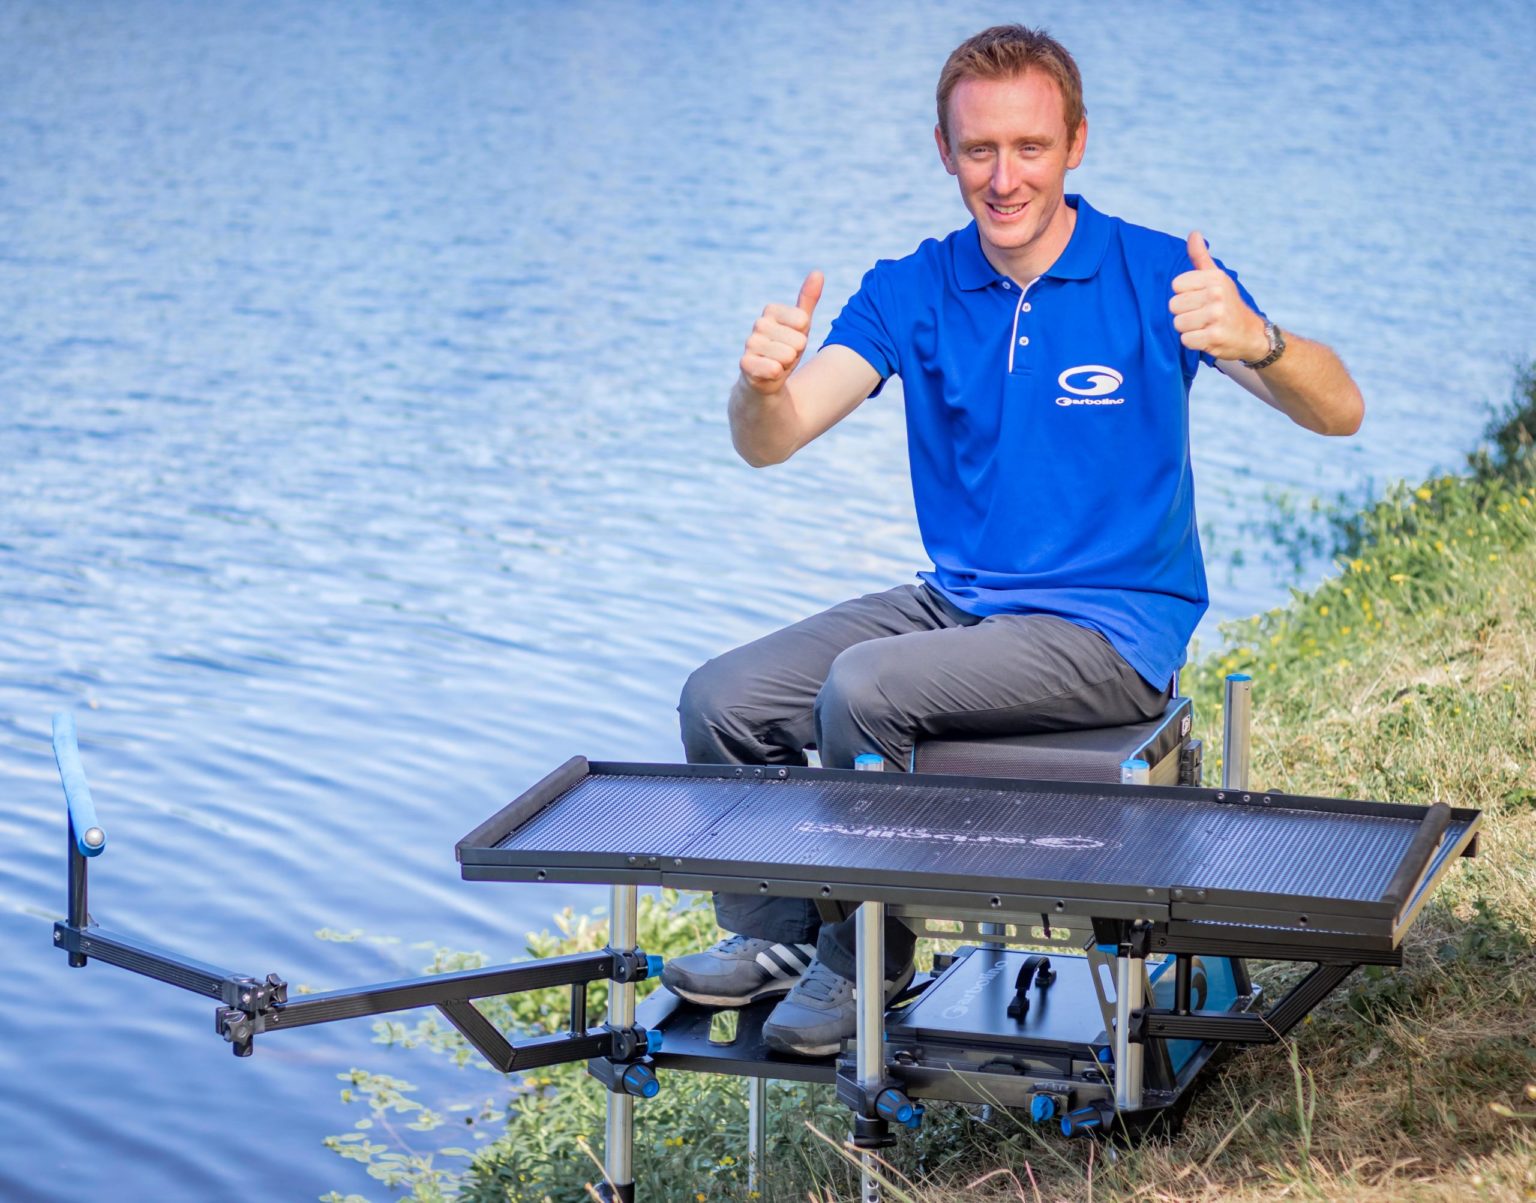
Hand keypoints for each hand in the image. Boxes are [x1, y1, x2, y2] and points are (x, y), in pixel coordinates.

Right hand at [739, 270, 823, 395]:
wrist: (766, 383)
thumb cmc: (785, 351)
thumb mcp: (800, 326)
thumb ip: (808, 300)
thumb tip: (818, 272)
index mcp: (771, 311)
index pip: (803, 320)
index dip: (803, 336)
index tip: (793, 341)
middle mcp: (758, 324)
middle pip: (799, 340)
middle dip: (796, 353)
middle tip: (785, 357)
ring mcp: (750, 344)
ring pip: (788, 355)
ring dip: (787, 366)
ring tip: (777, 365)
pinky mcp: (745, 364)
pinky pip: (774, 369)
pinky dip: (777, 375)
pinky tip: (769, 375)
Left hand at [1169, 232, 1267, 361]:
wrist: (1251, 333)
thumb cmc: (1227, 304)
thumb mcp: (1216, 277)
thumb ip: (1201, 257)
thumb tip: (1194, 233)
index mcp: (1214, 277)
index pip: (1176, 285)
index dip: (1183, 295)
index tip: (1199, 299)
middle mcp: (1217, 293)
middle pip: (1173, 305)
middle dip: (1184, 314)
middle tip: (1202, 316)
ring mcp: (1216, 315)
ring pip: (1178, 323)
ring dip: (1188, 329)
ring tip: (1204, 326)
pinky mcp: (1215, 336)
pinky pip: (1186, 340)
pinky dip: (1193, 342)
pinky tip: (1207, 338)